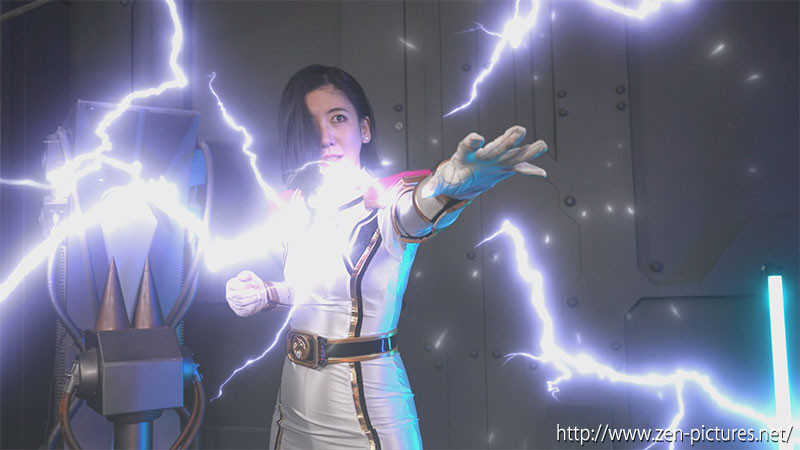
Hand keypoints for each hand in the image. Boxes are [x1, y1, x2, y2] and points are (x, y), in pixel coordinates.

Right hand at [225, 270, 268, 316]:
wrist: (258, 294)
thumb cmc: (253, 284)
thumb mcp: (251, 276)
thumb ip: (246, 274)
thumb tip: (240, 277)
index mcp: (231, 285)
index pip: (234, 286)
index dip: (244, 285)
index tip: (252, 285)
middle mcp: (230, 295)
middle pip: (237, 296)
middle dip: (248, 294)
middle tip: (257, 292)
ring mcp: (234, 305)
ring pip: (242, 303)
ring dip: (252, 299)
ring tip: (258, 296)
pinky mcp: (240, 312)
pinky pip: (246, 310)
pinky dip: (253, 305)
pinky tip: (256, 302)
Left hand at [419, 126, 546, 199]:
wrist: (463, 179)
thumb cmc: (451, 177)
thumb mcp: (442, 182)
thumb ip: (435, 185)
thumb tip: (426, 193)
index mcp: (465, 154)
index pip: (468, 144)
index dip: (472, 141)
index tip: (477, 138)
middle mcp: (483, 154)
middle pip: (496, 145)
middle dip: (507, 139)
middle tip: (519, 130)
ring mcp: (496, 160)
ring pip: (512, 154)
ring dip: (527, 151)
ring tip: (541, 146)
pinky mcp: (504, 168)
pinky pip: (518, 169)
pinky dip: (529, 170)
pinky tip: (541, 172)